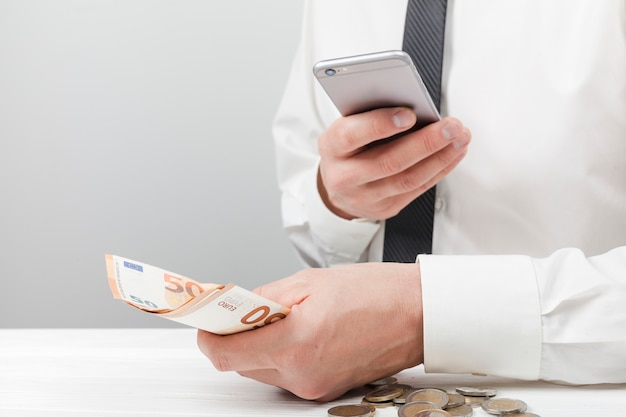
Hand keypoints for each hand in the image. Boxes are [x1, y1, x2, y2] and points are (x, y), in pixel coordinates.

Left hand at [197, 262, 423, 400]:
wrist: (417, 314)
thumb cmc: (375, 292)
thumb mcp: (311, 281)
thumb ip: (266, 297)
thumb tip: (240, 307)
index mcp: (297, 342)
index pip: (226, 354)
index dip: (207, 336)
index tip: (204, 321)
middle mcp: (303, 373)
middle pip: (241, 364)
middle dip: (235, 337)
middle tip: (241, 311)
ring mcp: (315, 386)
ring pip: (263, 370)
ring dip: (259, 346)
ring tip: (280, 317)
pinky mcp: (326, 389)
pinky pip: (286, 375)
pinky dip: (282, 354)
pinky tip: (299, 331)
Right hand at [317, 108, 470, 219]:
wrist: (337, 188)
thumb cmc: (347, 148)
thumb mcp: (347, 126)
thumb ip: (371, 115)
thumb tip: (412, 104)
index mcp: (332, 147)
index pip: (352, 135)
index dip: (381, 124)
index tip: (409, 114)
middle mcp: (345, 176)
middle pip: (389, 161)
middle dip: (425, 142)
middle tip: (450, 126)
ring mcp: (365, 196)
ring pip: (408, 179)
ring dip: (440, 157)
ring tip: (459, 138)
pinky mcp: (385, 208)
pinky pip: (417, 189)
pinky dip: (440, 169)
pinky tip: (453, 153)